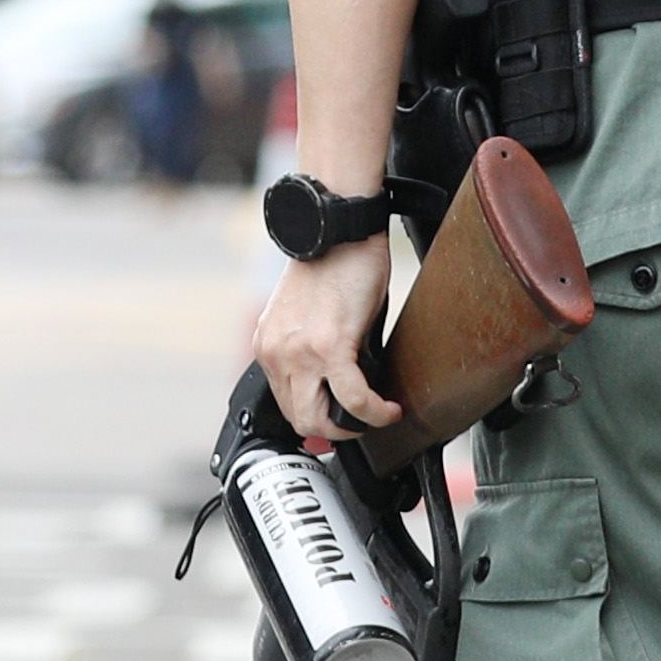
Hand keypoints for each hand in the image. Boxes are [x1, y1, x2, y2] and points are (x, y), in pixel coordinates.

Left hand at [250, 238, 397, 453]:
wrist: (339, 230)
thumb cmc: (334, 263)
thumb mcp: (311, 315)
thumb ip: (316, 348)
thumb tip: (341, 379)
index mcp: (270, 346)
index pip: (287, 404)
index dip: (321, 418)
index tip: (346, 417)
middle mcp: (277, 353)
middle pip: (301, 420)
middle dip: (337, 430)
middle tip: (365, 422)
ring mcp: (299, 353)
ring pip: (322, 419)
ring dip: (356, 425)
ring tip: (379, 415)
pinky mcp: (330, 346)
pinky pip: (353, 398)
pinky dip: (375, 411)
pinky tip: (390, 409)